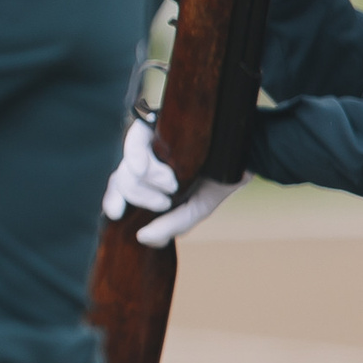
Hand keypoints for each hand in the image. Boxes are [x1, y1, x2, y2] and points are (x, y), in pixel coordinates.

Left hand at [101, 118, 244, 247]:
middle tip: (164, 202)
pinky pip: (134, 139)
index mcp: (150, 180)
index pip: (121, 190)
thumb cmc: (219, 179)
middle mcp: (146, 160)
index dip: (113, 200)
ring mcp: (150, 142)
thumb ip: (171, 225)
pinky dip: (137, 157)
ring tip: (172, 185)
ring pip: (129, 164)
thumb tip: (142, 237)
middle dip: (139, 196)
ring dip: (147, 180)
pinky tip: (142, 169)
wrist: (249, 153)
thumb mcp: (197, 207)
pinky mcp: (156, 124)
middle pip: (123, 179)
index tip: (116, 214)